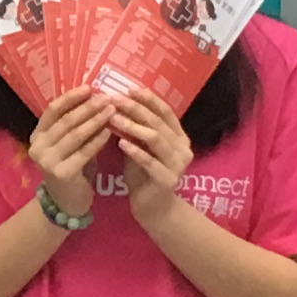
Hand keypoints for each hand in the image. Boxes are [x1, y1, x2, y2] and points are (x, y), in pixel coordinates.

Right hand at [23, 87, 114, 223]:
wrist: (67, 202)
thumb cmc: (72, 167)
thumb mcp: (68, 144)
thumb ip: (74, 124)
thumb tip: (95, 96)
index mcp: (37, 135)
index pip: (52, 109)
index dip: (71, 97)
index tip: (90, 87)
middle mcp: (38, 146)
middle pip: (66, 121)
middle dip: (88, 107)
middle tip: (108, 97)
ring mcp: (48, 161)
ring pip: (75, 135)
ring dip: (95, 120)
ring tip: (112, 111)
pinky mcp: (62, 173)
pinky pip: (84, 152)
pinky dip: (97, 140)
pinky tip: (110, 132)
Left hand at [104, 91, 193, 212]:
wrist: (152, 208)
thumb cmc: (143, 174)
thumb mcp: (139, 146)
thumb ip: (136, 128)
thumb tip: (116, 102)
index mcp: (179, 136)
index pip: (166, 111)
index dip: (148, 99)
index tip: (128, 88)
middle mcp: (183, 148)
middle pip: (158, 122)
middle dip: (135, 109)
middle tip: (114, 100)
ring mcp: (178, 164)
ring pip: (155, 138)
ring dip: (133, 126)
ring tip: (113, 118)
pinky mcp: (168, 179)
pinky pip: (150, 161)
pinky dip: (135, 150)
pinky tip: (120, 143)